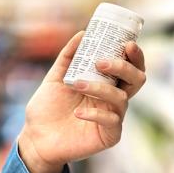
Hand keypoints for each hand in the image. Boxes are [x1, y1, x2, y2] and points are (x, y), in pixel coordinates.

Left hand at [18, 31, 145, 172]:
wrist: (37, 138)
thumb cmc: (48, 109)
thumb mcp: (55, 78)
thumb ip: (68, 57)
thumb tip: (83, 34)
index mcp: (107, 84)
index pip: (130, 68)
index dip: (135, 56)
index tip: (127, 44)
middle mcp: (114, 100)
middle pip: (137, 81)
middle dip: (124, 68)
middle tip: (102, 62)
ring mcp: (114, 117)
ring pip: (121, 99)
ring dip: (100, 88)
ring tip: (77, 84)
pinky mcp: (110, 135)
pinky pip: (112, 121)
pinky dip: (95, 114)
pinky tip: (78, 113)